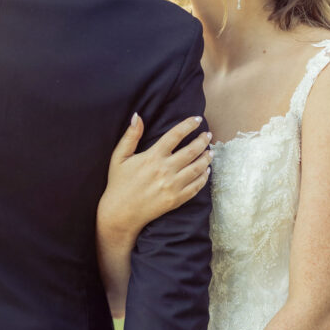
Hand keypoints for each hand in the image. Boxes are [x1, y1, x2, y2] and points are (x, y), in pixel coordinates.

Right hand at [97, 114, 212, 240]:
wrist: (120, 213)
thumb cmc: (118, 183)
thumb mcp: (119, 157)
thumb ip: (130, 136)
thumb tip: (137, 116)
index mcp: (152, 157)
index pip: (175, 135)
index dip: (188, 125)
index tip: (197, 119)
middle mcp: (165, 170)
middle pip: (191, 151)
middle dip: (203, 140)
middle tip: (208, 135)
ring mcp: (172, 186)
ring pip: (197, 168)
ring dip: (206, 158)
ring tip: (210, 151)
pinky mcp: (176, 200)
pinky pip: (196, 187)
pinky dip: (204, 178)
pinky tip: (206, 171)